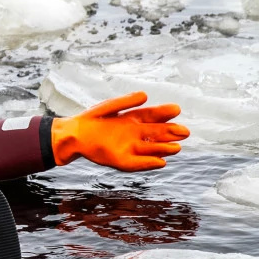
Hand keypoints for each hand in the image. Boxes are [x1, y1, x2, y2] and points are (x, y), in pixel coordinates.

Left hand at [51, 92, 188, 171]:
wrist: (73, 135)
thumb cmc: (91, 119)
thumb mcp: (108, 107)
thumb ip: (126, 101)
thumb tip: (146, 95)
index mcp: (133, 119)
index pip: (153, 116)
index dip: (164, 113)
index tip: (176, 109)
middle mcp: (135, 134)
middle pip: (156, 133)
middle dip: (170, 133)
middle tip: (185, 132)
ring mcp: (129, 148)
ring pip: (150, 148)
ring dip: (164, 149)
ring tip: (177, 148)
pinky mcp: (121, 161)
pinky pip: (138, 163)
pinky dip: (149, 163)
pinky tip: (161, 162)